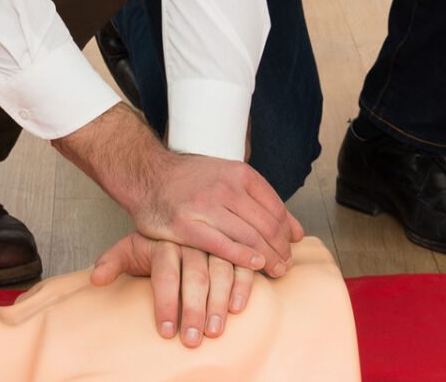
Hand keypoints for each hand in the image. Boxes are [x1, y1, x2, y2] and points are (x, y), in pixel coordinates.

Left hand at [90, 232, 258, 347]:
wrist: (177, 213)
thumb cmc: (153, 243)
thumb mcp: (130, 247)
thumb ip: (113, 262)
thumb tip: (96, 278)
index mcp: (165, 242)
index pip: (165, 273)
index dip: (165, 303)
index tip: (165, 331)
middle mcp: (192, 241)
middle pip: (195, 276)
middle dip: (193, 311)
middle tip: (192, 340)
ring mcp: (216, 244)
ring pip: (221, 272)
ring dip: (219, 303)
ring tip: (214, 331)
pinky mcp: (235, 249)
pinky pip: (242, 266)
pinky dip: (243, 287)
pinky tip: (237, 309)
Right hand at [125, 150, 302, 278]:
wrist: (147, 174)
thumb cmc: (192, 181)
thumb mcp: (230, 179)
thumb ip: (264, 203)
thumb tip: (298, 233)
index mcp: (239, 174)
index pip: (275, 208)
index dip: (287, 233)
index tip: (290, 250)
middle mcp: (225, 188)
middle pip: (266, 225)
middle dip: (280, 250)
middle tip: (285, 267)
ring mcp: (205, 206)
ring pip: (249, 237)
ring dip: (268, 258)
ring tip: (276, 271)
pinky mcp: (186, 226)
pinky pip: (223, 246)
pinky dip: (244, 257)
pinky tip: (255, 265)